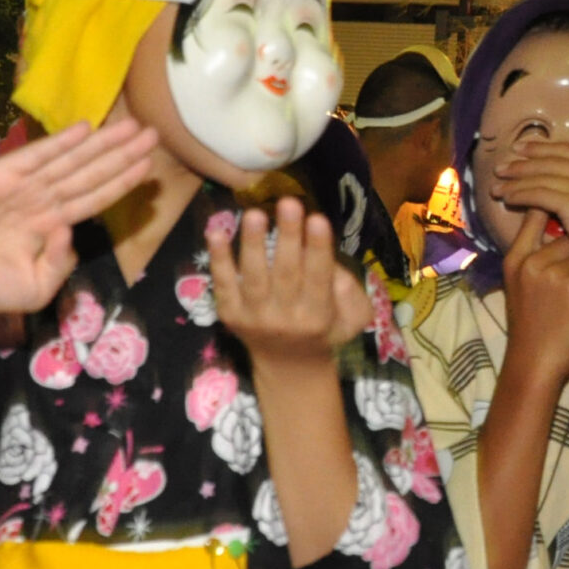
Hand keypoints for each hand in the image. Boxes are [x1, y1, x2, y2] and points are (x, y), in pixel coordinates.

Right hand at [0, 120, 156, 318]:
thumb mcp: (38, 287)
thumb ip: (62, 262)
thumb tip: (71, 229)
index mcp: (52, 225)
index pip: (95, 198)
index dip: (122, 181)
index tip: (150, 165)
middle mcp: (41, 201)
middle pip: (90, 173)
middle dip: (121, 154)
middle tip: (154, 133)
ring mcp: (21, 186)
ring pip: (71, 162)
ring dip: (101, 144)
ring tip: (134, 126)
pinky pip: (36, 156)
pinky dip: (60, 142)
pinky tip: (85, 129)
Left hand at [207, 198, 372, 370]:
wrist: (289, 366)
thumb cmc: (325, 329)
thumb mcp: (351, 317)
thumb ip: (348, 290)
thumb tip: (330, 260)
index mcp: (318, 317)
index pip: (318, 279)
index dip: (318, 249)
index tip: (318, 218)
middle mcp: (285, 318)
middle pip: (286, 273)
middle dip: (288, 237)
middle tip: (288, 202)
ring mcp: (254, 317)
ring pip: (253, 276)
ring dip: (253, 243)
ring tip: (254, 213)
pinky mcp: (230, 314)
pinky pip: (223, 283)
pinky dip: (218, 258)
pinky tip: (217, 232)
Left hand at [491, 142, 568, 298]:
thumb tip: (564, 186)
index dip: (542, 149)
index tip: (522, 150)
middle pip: (553, 159)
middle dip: (523, 162)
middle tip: (501, 167)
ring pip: (543, 175)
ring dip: (516, 179)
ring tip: (497, 186)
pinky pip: (540, 193)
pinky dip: (520, 194)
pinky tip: (507, 199)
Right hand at [500, 209, 568, 392]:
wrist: (534, 362)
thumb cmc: (530, 325)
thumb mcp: (518, 285)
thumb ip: (531, 254)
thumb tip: (555, 224)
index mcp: (515, 259)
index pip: (535, 215)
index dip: (553, 204)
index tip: (568, 203)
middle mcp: (532, 262)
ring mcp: (554, 274)